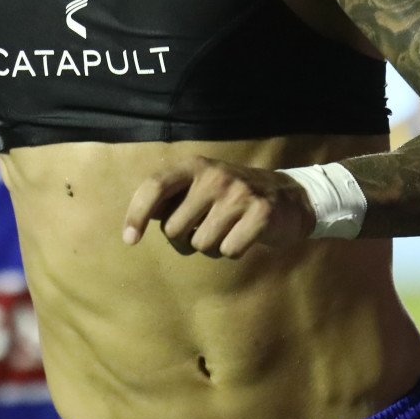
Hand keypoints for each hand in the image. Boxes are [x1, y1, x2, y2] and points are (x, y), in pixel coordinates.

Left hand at [121, 155, 315, 258]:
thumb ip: (171, 199)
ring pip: (202, 244)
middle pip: (175, 229)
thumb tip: (138, 218)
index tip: (130, 239)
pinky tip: (245, 236)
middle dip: (186, 239)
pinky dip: (234, 252)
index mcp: (194, 166)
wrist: (289, 198)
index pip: (155, 186)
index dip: (137, 213)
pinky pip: (228, 251)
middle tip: (206, 229)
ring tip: (228, 230)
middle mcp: (214, 176)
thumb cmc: (233, 197)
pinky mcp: (260, 213)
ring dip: (212, 247)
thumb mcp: (201, 187)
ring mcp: (238, 193)